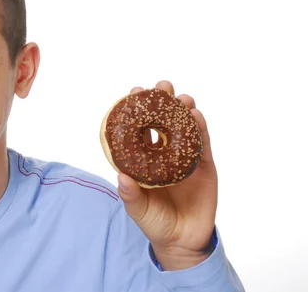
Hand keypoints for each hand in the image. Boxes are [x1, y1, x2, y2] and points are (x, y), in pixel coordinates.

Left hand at [117, 80, 217, 270]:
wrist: (183, 241)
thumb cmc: (156, 223)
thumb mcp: (139, 210)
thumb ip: (131, 196)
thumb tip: (121, 177)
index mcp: (144, 160)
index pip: (139, 130)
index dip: (137, 111)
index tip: (134, 92)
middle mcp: (163, 155)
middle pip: (163, 122)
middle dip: (163, 102)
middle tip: (162, 86)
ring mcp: (185, 158)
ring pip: (185, 128)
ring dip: (184, 110)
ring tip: (182, 98)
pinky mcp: (204, 166)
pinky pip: (203, 144)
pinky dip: (201, 129)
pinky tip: (197, 115)